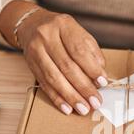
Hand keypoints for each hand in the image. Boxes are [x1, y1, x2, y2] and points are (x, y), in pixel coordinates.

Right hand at [0, 1, 107, 115]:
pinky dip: (57, 98)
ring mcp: (36, 51)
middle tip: (95, 101)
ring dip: (71, 96)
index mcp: (63, 25)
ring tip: (83, 108)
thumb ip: (93, 53)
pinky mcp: (31, 65)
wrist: (32, 25)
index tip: (102, 82)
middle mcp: (46, 36)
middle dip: (83, 87)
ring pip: (54, 78)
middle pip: (67, 66)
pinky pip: (44, 85)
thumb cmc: (63, 32)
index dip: (92, 68)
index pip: (79, 50)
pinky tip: (67, 108)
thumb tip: (100, 76)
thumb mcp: (80, 34)